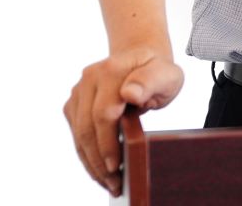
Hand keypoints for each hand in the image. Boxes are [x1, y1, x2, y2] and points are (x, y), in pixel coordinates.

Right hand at [64, 49, 183, 196]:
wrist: (141, 58)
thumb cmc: (157, 70)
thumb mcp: (166, 74)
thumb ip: (151, 81)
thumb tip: (130, 93)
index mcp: (112, 69)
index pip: (104, 113)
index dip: (108, 142)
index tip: (117, 166)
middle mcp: (90, 77)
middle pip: (87, 127)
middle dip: (99, 160)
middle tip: (114, 183)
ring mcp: (80, 90)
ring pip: (79, 134)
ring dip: (91, 162)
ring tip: (109, 182)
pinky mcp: (75, 103)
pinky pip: (77, 134)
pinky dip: (87, 154)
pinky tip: (100, 169)